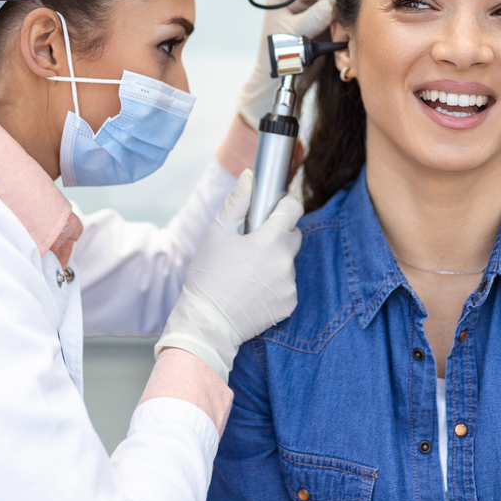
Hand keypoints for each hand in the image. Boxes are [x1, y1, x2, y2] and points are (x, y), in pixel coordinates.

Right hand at [155, 170, 303, 381]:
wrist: (207, 324)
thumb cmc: (207, 277)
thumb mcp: (216, 234)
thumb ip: (237, 202)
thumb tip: (250, 176)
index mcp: (269, 241)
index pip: (293, 209)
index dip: (284, 204)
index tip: (274, 208)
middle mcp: (285, 262)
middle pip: (293, 235)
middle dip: (278, 234)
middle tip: (252, 244)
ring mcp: (289, 285)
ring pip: (288, 261)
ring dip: (275, 260)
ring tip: (248, 271)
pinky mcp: (289, 304)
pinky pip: (287, 284)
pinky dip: (275, 283)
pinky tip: (254, 289)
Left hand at [236, 0, 334, 126]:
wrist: (283, 77)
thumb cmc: (279, 58)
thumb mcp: (293, 37)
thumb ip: (312, 19)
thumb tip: (332, 5)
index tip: (341, 7)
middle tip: (345, 17)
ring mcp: (312, 3)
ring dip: (344, 8)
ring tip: (342, 28)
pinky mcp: (324, 14)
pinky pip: (341, 8)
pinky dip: (345, 18)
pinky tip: (344, 31)